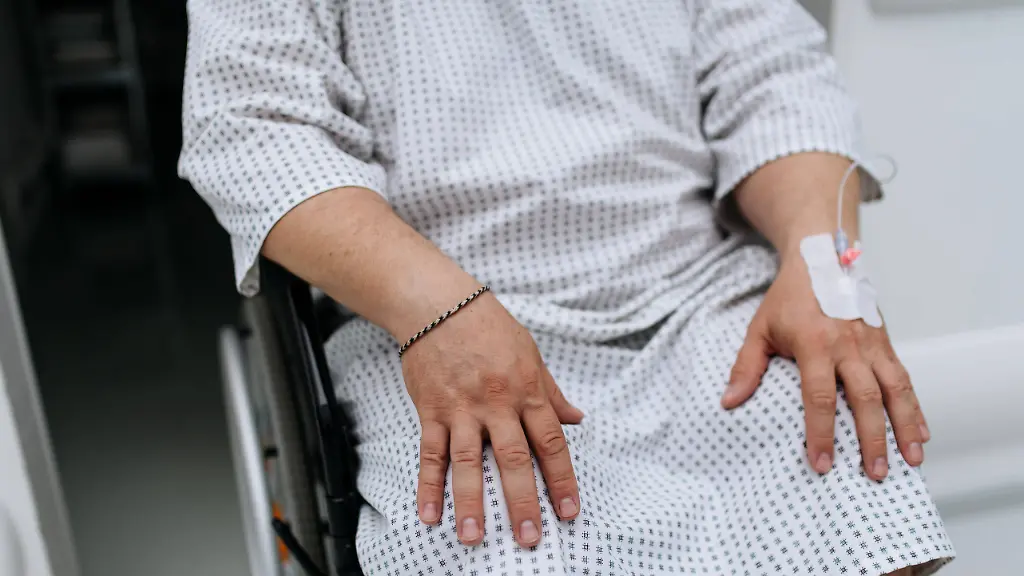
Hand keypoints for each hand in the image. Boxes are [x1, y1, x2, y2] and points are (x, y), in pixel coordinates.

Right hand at [401, 293, 583, 546]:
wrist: (440, 304)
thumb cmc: (488, 326)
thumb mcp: (530, 354)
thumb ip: (551, 392)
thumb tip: (577, 419)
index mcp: (527, 390)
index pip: (550, 443)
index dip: (561, 480)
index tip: (568, 512)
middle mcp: (497, 403)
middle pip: (513, 459)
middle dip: (522, 502)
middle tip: (528, 538)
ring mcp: (462, 408)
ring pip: (469, 462)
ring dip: (471, 502)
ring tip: (473, 537)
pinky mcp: (432, 410)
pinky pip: (430, 453)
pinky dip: (428, 485)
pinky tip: (430, 513)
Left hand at [721, 253, 928, 480]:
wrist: (821, 257)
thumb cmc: (787, 298)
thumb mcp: (759, 328)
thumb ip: (746, 367)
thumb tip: (728, 402)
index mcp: (814, 344)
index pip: (819, 396)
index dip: (820, 433)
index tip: (822, 464)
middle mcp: (848, 345)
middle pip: (865, 398)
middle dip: (871, 439)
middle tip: (873, 474)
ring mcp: (872, 343)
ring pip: (895, 389)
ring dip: (905, 427)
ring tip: (912, 460)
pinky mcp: (886, 342)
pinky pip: (904, 378)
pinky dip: (916, 407)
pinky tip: (922, 433)